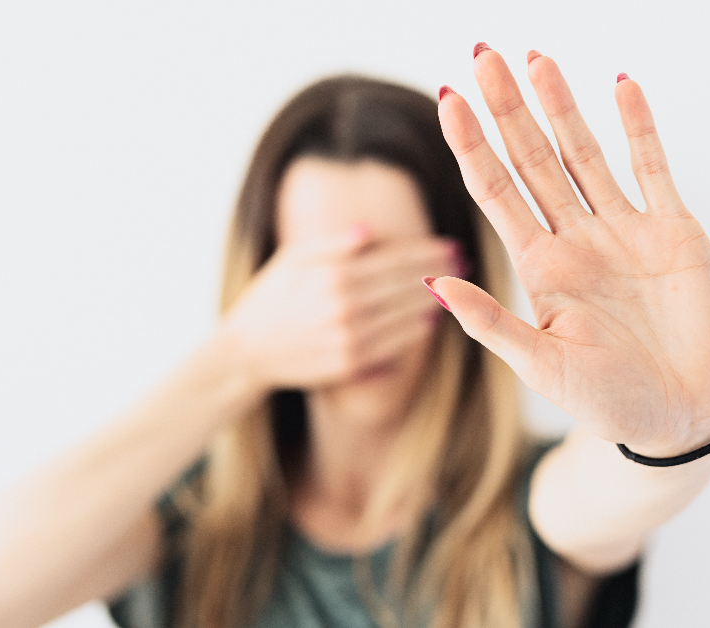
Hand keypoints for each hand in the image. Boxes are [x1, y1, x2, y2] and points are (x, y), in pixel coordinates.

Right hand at [222, 225, 459, 389]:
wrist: (245, 353)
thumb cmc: (269, 299)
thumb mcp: (292, 260)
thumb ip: (331, 244)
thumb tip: (369, 231)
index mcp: (333, 275)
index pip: (393, 259)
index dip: (426, 251)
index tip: (451, 245)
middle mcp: (344, 306)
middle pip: (406, 286)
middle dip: (439, 273)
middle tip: (464, 264)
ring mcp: (348, 338)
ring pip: (405, 317)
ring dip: (434, 302)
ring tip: (456, 290)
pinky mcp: (349, 365)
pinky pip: (392, 347)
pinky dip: (414, 333)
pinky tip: (429, 322)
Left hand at [430, 48, 709, 456]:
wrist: (684, 418)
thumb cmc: (609, 402)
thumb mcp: (542, 367)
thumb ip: (491, 323)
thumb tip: (432, 284)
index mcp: (540, 268)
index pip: (496, 192)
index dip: (472, 147)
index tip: (447, 100)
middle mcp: (576, 240)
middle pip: (533, 160)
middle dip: (508, 109)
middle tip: (482, 55)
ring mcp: (624, 231)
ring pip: (585, 154)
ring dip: (561, 106)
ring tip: (535, 59)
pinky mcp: (673, 232)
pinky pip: (653, 168)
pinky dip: (640, 127)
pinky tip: (620, 86)